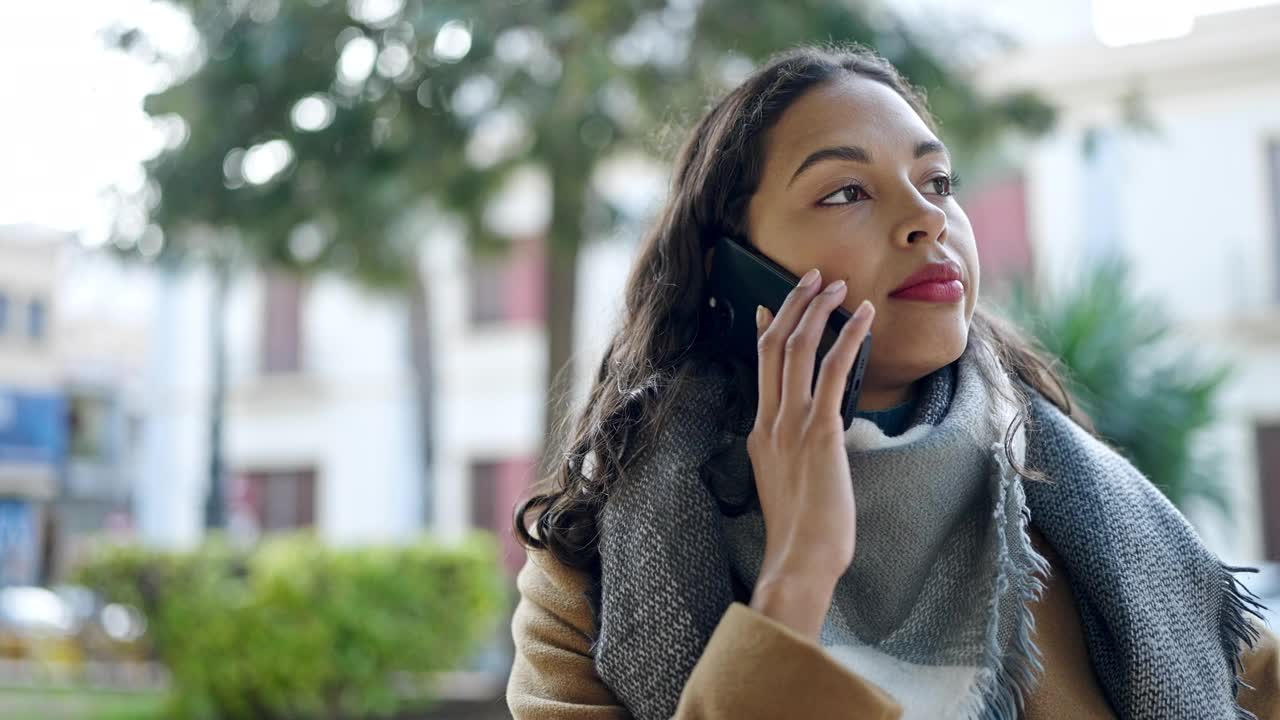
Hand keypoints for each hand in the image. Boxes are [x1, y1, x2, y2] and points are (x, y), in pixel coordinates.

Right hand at [746, 268, 873, 637]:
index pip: (761, 369)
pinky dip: (848, 337)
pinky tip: (864, 317)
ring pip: (796, 349)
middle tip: (814, 278)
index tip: (774, 305)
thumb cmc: (802, 535)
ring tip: (838, 286)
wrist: (800, 560)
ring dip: (818, 310)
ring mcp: (790, 425)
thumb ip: (792, 455)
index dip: (769, 330)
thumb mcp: (787, 485)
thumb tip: (812, 436)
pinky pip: (830, 371)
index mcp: (760, 434)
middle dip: (793, 305)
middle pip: (773, 346)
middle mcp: (769, 422)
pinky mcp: (819, 433)